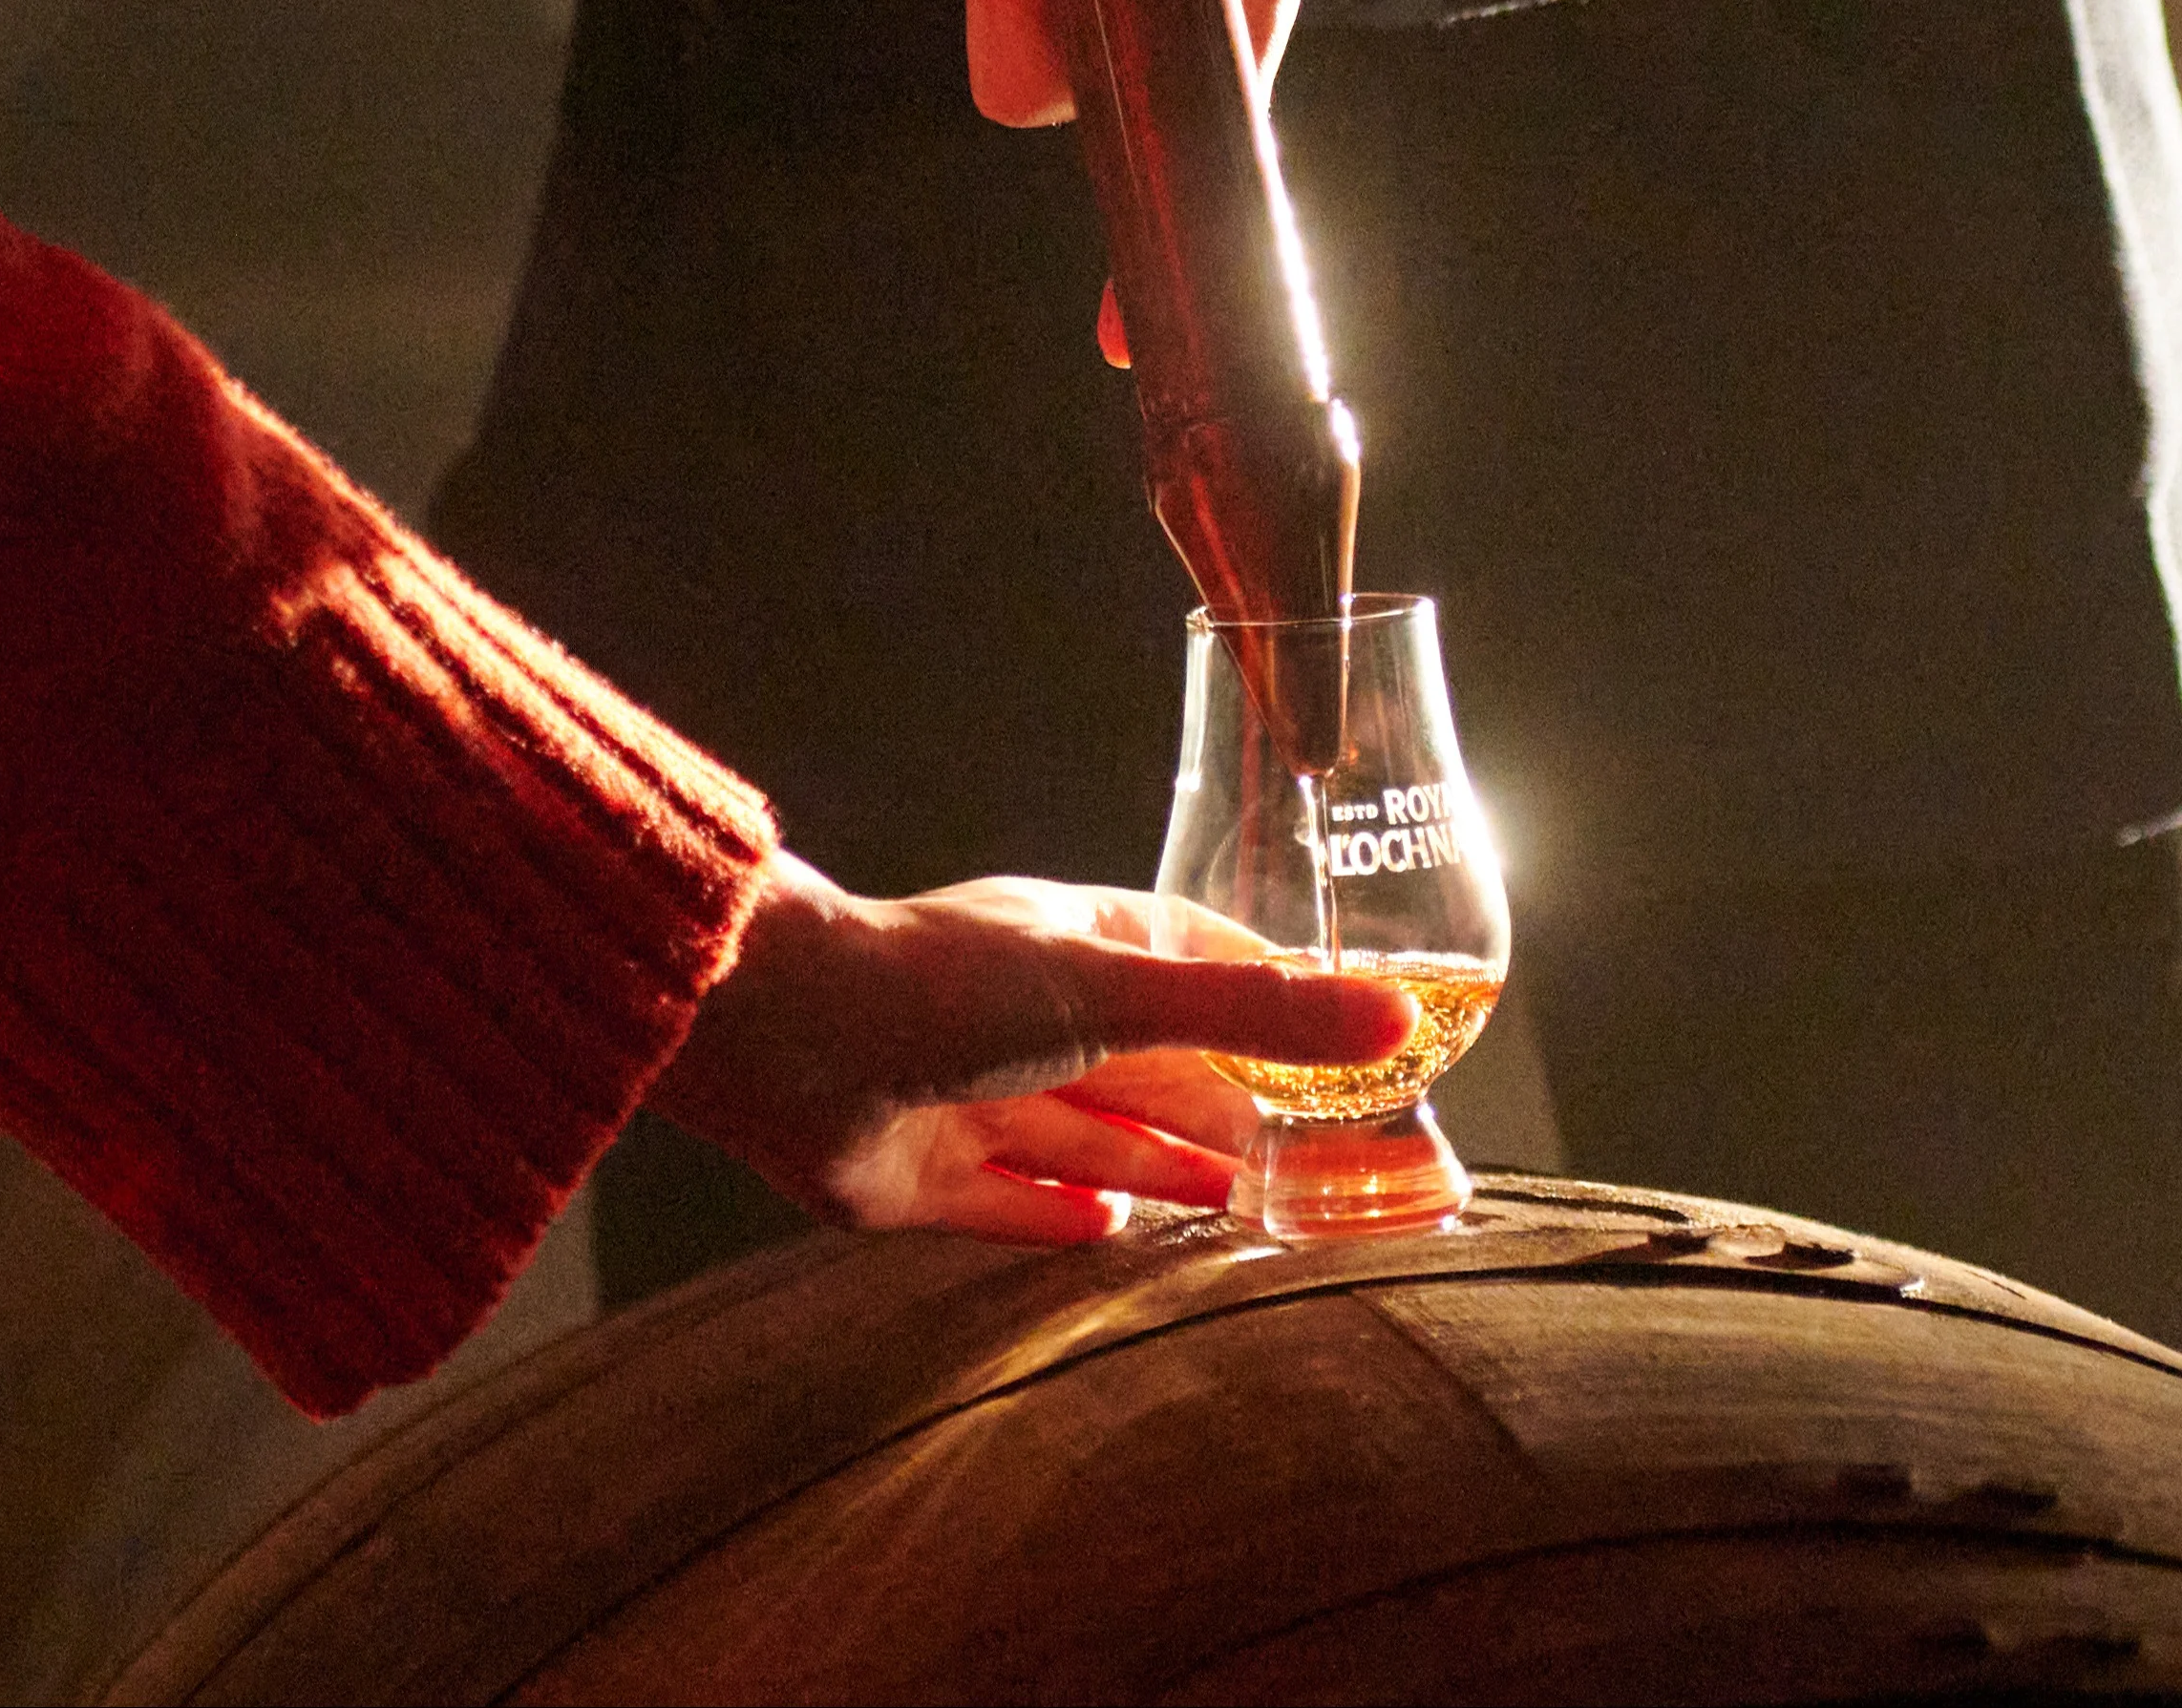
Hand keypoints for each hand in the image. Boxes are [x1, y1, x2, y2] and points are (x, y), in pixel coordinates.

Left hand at [644, 860, 1419, 1241]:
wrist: (784, 1040)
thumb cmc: (948, 985)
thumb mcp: (1127, 990)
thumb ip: (1259, 1011)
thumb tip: (1397, 1013)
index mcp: (1081, 947)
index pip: (1201, 963)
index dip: (1270, 1002)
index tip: (1343, 1038)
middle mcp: (1030, 1016)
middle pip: (1152, 1065)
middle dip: (1223, 1101)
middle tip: (1304, 1149)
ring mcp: (976, 1093)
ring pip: (1091, 1134)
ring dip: (1159, 1163)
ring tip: (1236, 1197)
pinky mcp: (928, 1174)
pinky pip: (1014, 1202)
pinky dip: (1063, 1216)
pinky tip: (1110, 1234)